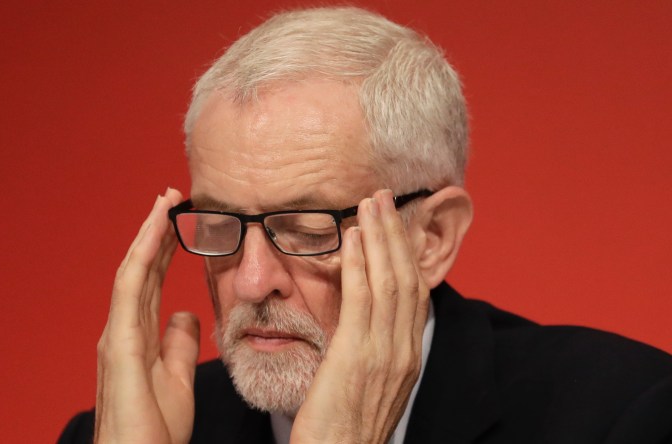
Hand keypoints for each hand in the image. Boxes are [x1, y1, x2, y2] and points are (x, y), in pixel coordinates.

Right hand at [95, 189, 199, 443]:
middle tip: (171, 198)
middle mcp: (123, 330)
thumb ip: (179, 345)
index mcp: (138, 337)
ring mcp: (117, 335)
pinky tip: (154, 231)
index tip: (179, 222)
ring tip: (164, 202)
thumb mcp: (178, 379)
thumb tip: (186, 313)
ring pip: (132, 271)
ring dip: (148, 234)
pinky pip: (130, 289)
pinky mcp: (118, 344)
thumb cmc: (153, 430)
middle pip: (141, 270)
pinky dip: (142, 256)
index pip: (152, 282)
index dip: (163, 250)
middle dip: (155, 233)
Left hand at [291, 189, 429, 443]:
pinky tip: (353, 237)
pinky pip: (362, 299)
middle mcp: (403, 350)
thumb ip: (369, 350)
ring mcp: (384, 352)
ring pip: (390, 281)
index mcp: (407, 357)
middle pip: (407, 278)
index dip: (406, 255)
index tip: (393, 225)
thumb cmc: (343, 429)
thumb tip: (358, 323)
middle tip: (383, 198)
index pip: (414, 294)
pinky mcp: (358, 355)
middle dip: (395, 234)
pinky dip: (361, 263)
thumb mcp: (367, 386)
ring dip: (380, 237)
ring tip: (370, 203)